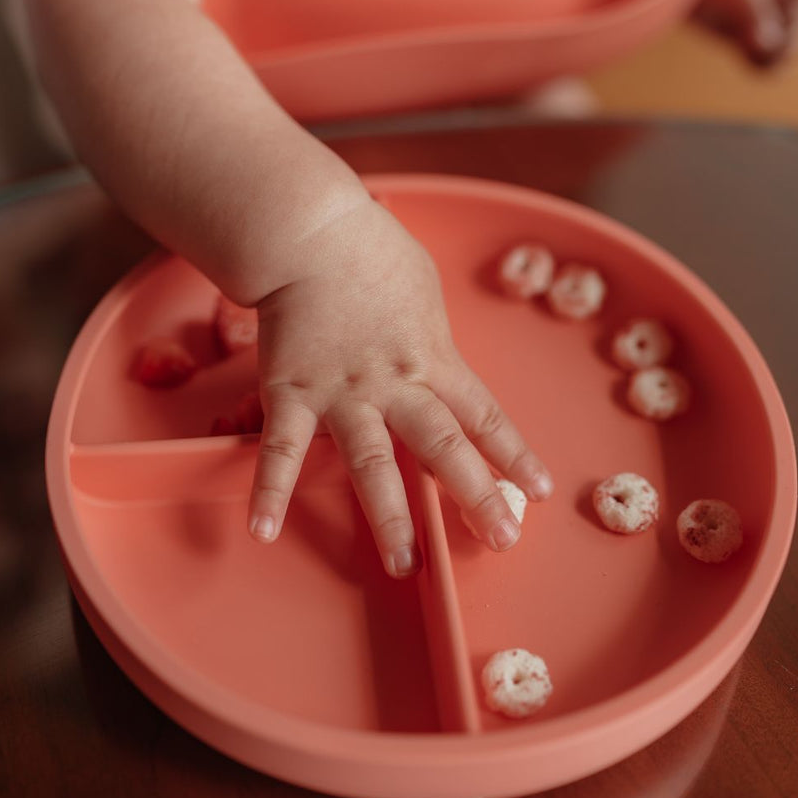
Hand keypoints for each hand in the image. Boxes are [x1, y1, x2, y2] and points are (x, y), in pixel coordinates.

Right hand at [246, 197, 552, 577]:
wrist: (312, 233)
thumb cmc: (372, 250)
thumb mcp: (424, 291)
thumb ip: (433, 337)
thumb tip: (437, 360)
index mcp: (434, 359)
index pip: (484, 417)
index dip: (513, 456)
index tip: (536, 491)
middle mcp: (397, 386)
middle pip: (444, 449)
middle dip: (476, 497)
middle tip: (501, 540)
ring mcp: (344, 395)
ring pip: (373, 465)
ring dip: (390, 517)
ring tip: (405, 564)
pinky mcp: (293, 394)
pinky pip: (282, 451)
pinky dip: (269, 491)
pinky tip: (261, 531)